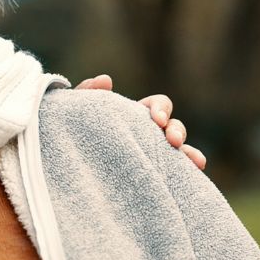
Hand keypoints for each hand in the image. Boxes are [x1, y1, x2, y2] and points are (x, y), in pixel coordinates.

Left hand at [74, 74, 207, 169]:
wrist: (64, 166)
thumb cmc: (72, 133)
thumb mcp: (75, 113)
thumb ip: (87, 94)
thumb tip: (106, 80)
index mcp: (134, 116)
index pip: (157, 105)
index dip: (161, 108)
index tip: (157, 119)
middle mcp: (148, 135)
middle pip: (174, 127)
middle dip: (177, 130)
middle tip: (171, 140)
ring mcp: (153, 157)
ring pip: (180, 152)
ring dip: (189, 153)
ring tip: (196, 161)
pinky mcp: (154, 178)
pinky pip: (176, 177)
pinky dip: (188, 175)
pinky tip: (194, 176)